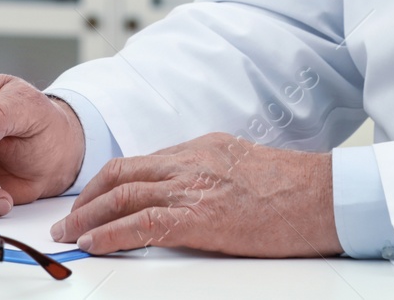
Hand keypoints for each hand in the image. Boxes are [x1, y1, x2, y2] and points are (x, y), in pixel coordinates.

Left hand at [48, 133, 340, 257]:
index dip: (109, 181)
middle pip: (122, 173)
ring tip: (69, 234)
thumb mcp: (246, 168)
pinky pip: (141, 224)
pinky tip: (94, 244)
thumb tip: (189, 196)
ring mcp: (194, 186)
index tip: (93, 198)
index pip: (142, 161)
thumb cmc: (297, 190)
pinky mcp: (199, 217)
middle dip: (88, 197)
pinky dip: (110, 234)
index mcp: (203, 148)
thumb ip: (213, 174)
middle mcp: (191, 161)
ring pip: (123, 195)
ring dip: (88, 217)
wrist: (326, 196)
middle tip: (67, 219)